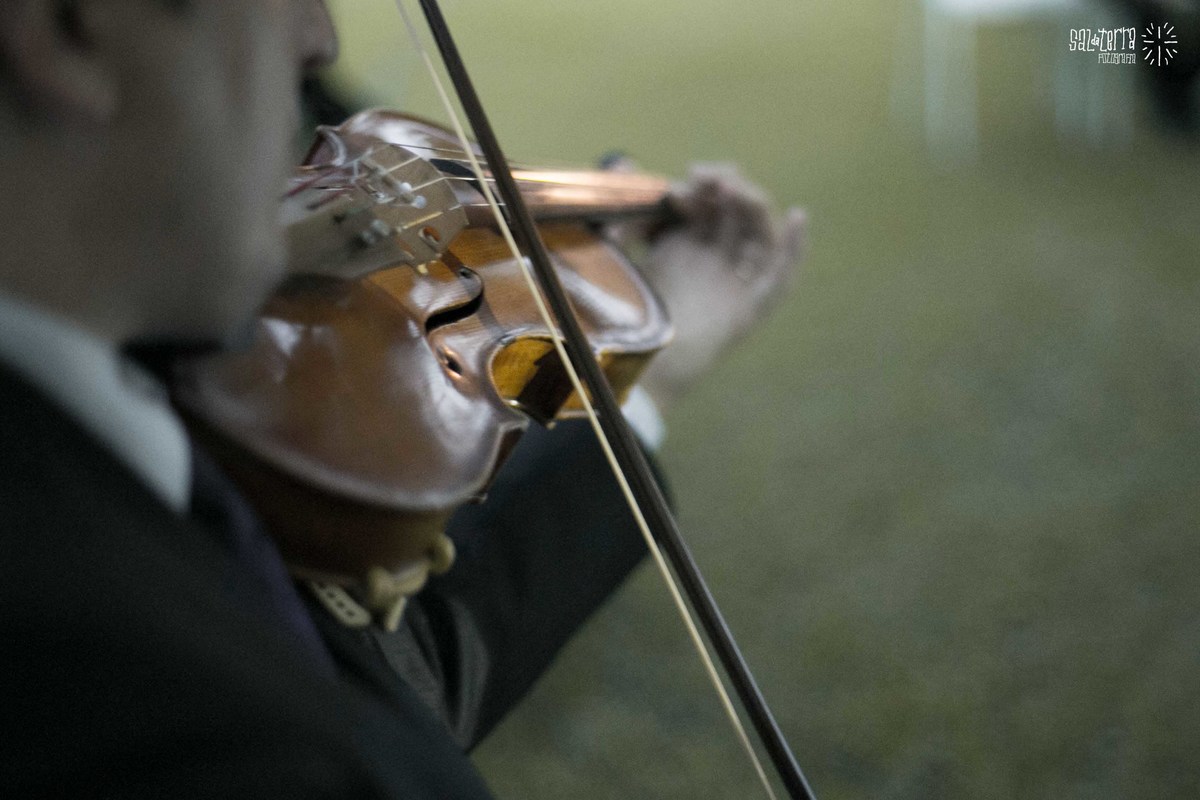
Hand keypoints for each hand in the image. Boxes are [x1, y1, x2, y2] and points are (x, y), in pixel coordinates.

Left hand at [611, 163, 805, 408]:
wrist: (631, 364)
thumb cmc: (619, 315)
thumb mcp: (615, 254)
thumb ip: (619, 213)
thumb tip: (624, 161)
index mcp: (679, 249)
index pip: (702, 205)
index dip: (698, 188)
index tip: (680, 184)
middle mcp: (710, 263)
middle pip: (733, 214)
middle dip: (724, 188)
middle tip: (706, 177)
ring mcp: (732, 285)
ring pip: (758, 235)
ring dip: (753, 206)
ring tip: (735, 188)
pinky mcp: (748, 310)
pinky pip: (779, 278)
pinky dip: (795, 249)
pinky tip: (798, 216)